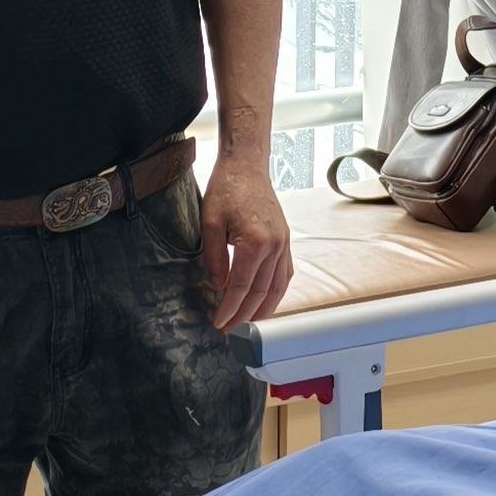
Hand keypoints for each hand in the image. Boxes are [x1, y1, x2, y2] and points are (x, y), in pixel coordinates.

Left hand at [197, 151, 292, 332]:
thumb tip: (218, 287)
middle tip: (229, 329)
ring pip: (278, 287)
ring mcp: (284, 243)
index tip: (218, 323)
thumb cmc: (226, 189)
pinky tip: (266, 301)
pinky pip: (286, 273)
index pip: (241, 287)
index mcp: (254, 242)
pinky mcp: (286, 239)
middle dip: (245, 315)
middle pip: (261, 292)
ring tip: (249, 322)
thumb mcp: (210, 223)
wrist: (247, 166)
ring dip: (264, 309)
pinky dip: (277, 292)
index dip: (229, 308)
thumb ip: (214, 258)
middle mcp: (274, 245)